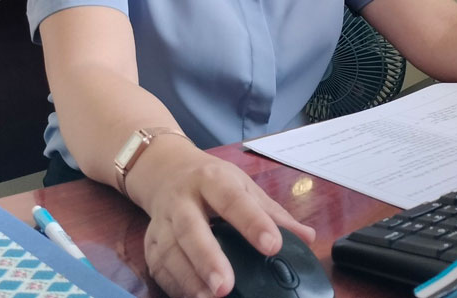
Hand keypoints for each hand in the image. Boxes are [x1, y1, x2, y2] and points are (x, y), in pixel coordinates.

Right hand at [141, 152, 314, 297]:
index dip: (253, 222)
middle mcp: (182, 199)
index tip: (273, 245)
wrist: (167, 171)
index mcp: (212, 179)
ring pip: (170, 251)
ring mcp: (162, 222)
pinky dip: (175, 285)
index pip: (233, 199)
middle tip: (225, 286)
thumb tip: (307, 237)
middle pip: (191, 228)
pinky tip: (192, 296)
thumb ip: (273, 214)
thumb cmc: (212, 182)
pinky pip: (158, 267)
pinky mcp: (149, 243)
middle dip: (208, 258)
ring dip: (188, 278)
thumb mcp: (244, 186)